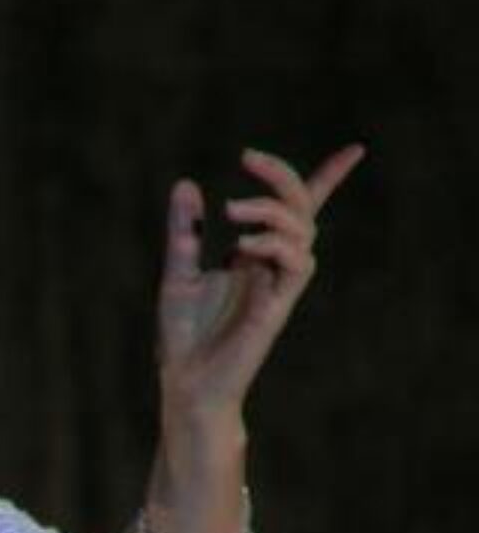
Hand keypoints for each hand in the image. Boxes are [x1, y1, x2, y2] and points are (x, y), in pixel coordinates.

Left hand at [156, 143, 365, 421]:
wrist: (186, 382)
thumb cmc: (184, 333)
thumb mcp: (177, 269)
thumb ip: (185, 230)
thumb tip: (186, 182)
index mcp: (254, 256)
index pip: (297, 211)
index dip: (328, 179)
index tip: (357, 150)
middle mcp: (272, 267)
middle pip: (301, 210)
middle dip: (283, 177)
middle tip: (247, 156)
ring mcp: (278, 286)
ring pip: (303, 234)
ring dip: (272, 211)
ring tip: (232, 210)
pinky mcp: (277, 308)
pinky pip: (297, 267)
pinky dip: (275, 246)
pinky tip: (241, 246)